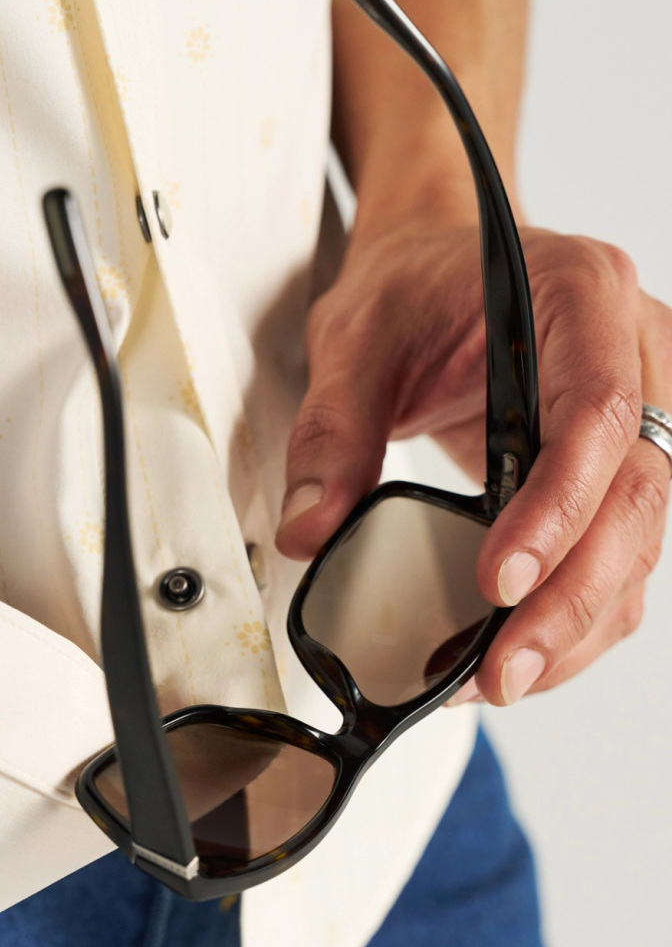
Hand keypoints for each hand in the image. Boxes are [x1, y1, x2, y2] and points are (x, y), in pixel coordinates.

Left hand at [276, 224, 671, 706]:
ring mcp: (639, 409)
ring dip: (578, 622)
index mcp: (582, 296)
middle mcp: (634, 353)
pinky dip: (578, 611)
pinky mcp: (618, 464)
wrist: (439, 265)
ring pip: (641, 538)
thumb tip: (309, 531)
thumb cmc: (411, 286)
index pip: (598, 414)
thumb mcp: (355, 339)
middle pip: (640, 494)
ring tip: (502, 680)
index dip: (559, 508)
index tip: (498, 580)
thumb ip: (332, 431)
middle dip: (572, 596)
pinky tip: (521, 653)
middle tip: (502, 671)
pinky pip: (621, 549)